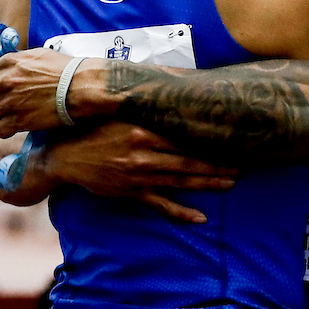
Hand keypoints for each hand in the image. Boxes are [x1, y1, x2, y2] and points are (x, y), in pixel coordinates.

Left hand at [0, 49, 86, 136]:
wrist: (80, 85)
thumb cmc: (64, 69)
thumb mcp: (36, 55)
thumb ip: (15, 62)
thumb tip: (7, 69)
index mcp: (7, 64)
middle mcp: (4, 82)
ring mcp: (10, 102)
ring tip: (8, 117)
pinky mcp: (20, 120)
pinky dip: (6, 130)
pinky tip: (15, 127)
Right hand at [46, 122, 238, 222]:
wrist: (66, 157)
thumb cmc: (97, 129)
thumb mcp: (120, 113)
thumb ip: (146, 108)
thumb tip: (174, 90)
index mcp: (142, 130)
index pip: (184, 135)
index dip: (209, 139)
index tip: (231, 138)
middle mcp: (143, 154)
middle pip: (189, 160)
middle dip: (217, 164)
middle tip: (242, 165)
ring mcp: (139, 176)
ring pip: (181, 181)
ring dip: (208, 183)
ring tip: (230, 183)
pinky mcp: (132, 193)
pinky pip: (162, 204)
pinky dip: (182, 213)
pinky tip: (200, 218)